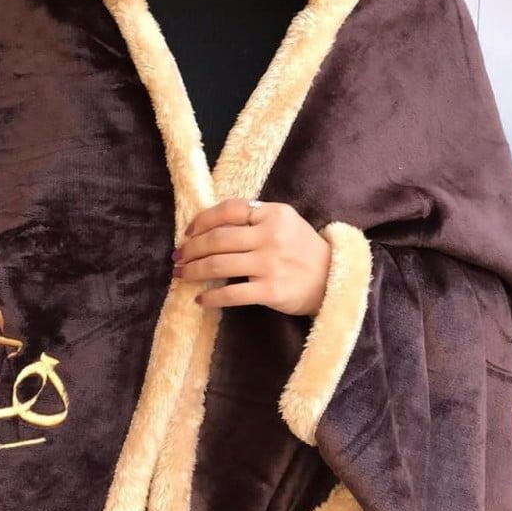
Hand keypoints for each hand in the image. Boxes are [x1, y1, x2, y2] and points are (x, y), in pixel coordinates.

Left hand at [172, 199, 330, 315]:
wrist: (333, 280)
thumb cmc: (302, 251)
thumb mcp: (285, 223)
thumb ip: (254, 219)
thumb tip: (210, 226)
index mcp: (273, 214)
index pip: (228, 210)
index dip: (202, 221)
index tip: (187, 233)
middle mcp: (271, 235)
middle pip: (218, 239)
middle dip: (191, 249)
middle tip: (177, 258)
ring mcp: (271, 264)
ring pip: (219, 264)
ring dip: (194, 271)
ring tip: (181, 275)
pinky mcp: (271, 291)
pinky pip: (231, 294)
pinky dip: (211, 297)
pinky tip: (200, 300)